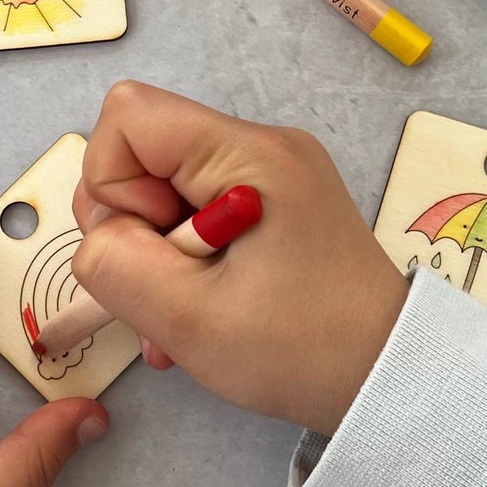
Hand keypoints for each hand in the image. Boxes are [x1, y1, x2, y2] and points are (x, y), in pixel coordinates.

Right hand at [71, 82, 407, 436]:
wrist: (387, 372)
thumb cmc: (299, 349)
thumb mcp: (190, 321)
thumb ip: (118, 266)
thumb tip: (99, 236)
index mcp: (249, 154)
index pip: (130, 114)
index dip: (114, 181)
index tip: (151, 245)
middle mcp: (261, 144)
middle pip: (143, 148)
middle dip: (132, 222)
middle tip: (164, 286)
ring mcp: (270, 169)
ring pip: (163, 182)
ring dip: (154, 249)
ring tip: (181, 312)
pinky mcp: (273, 198)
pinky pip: (195, 205)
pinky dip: (181, 253)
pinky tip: (197, 307)